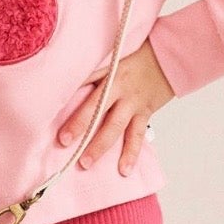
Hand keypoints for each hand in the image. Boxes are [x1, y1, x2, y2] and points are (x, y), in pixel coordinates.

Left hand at [56, 39, 175, 176]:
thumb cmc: (140, 55)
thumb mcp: (114, 56)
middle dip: (80, 126)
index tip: (52, 113)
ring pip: (116, 127)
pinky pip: (137, 136)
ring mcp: (134, 103)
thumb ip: (93, 71)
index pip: (86, 86)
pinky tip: (124, 169)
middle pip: (97, 109)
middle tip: (64, 142)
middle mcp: (120, 88)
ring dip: (100, 146)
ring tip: (86, 163)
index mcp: (110, 72)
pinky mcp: (145, 112)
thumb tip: (68, 83)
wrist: (170, 56)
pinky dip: (131, 154)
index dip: (70, 100)